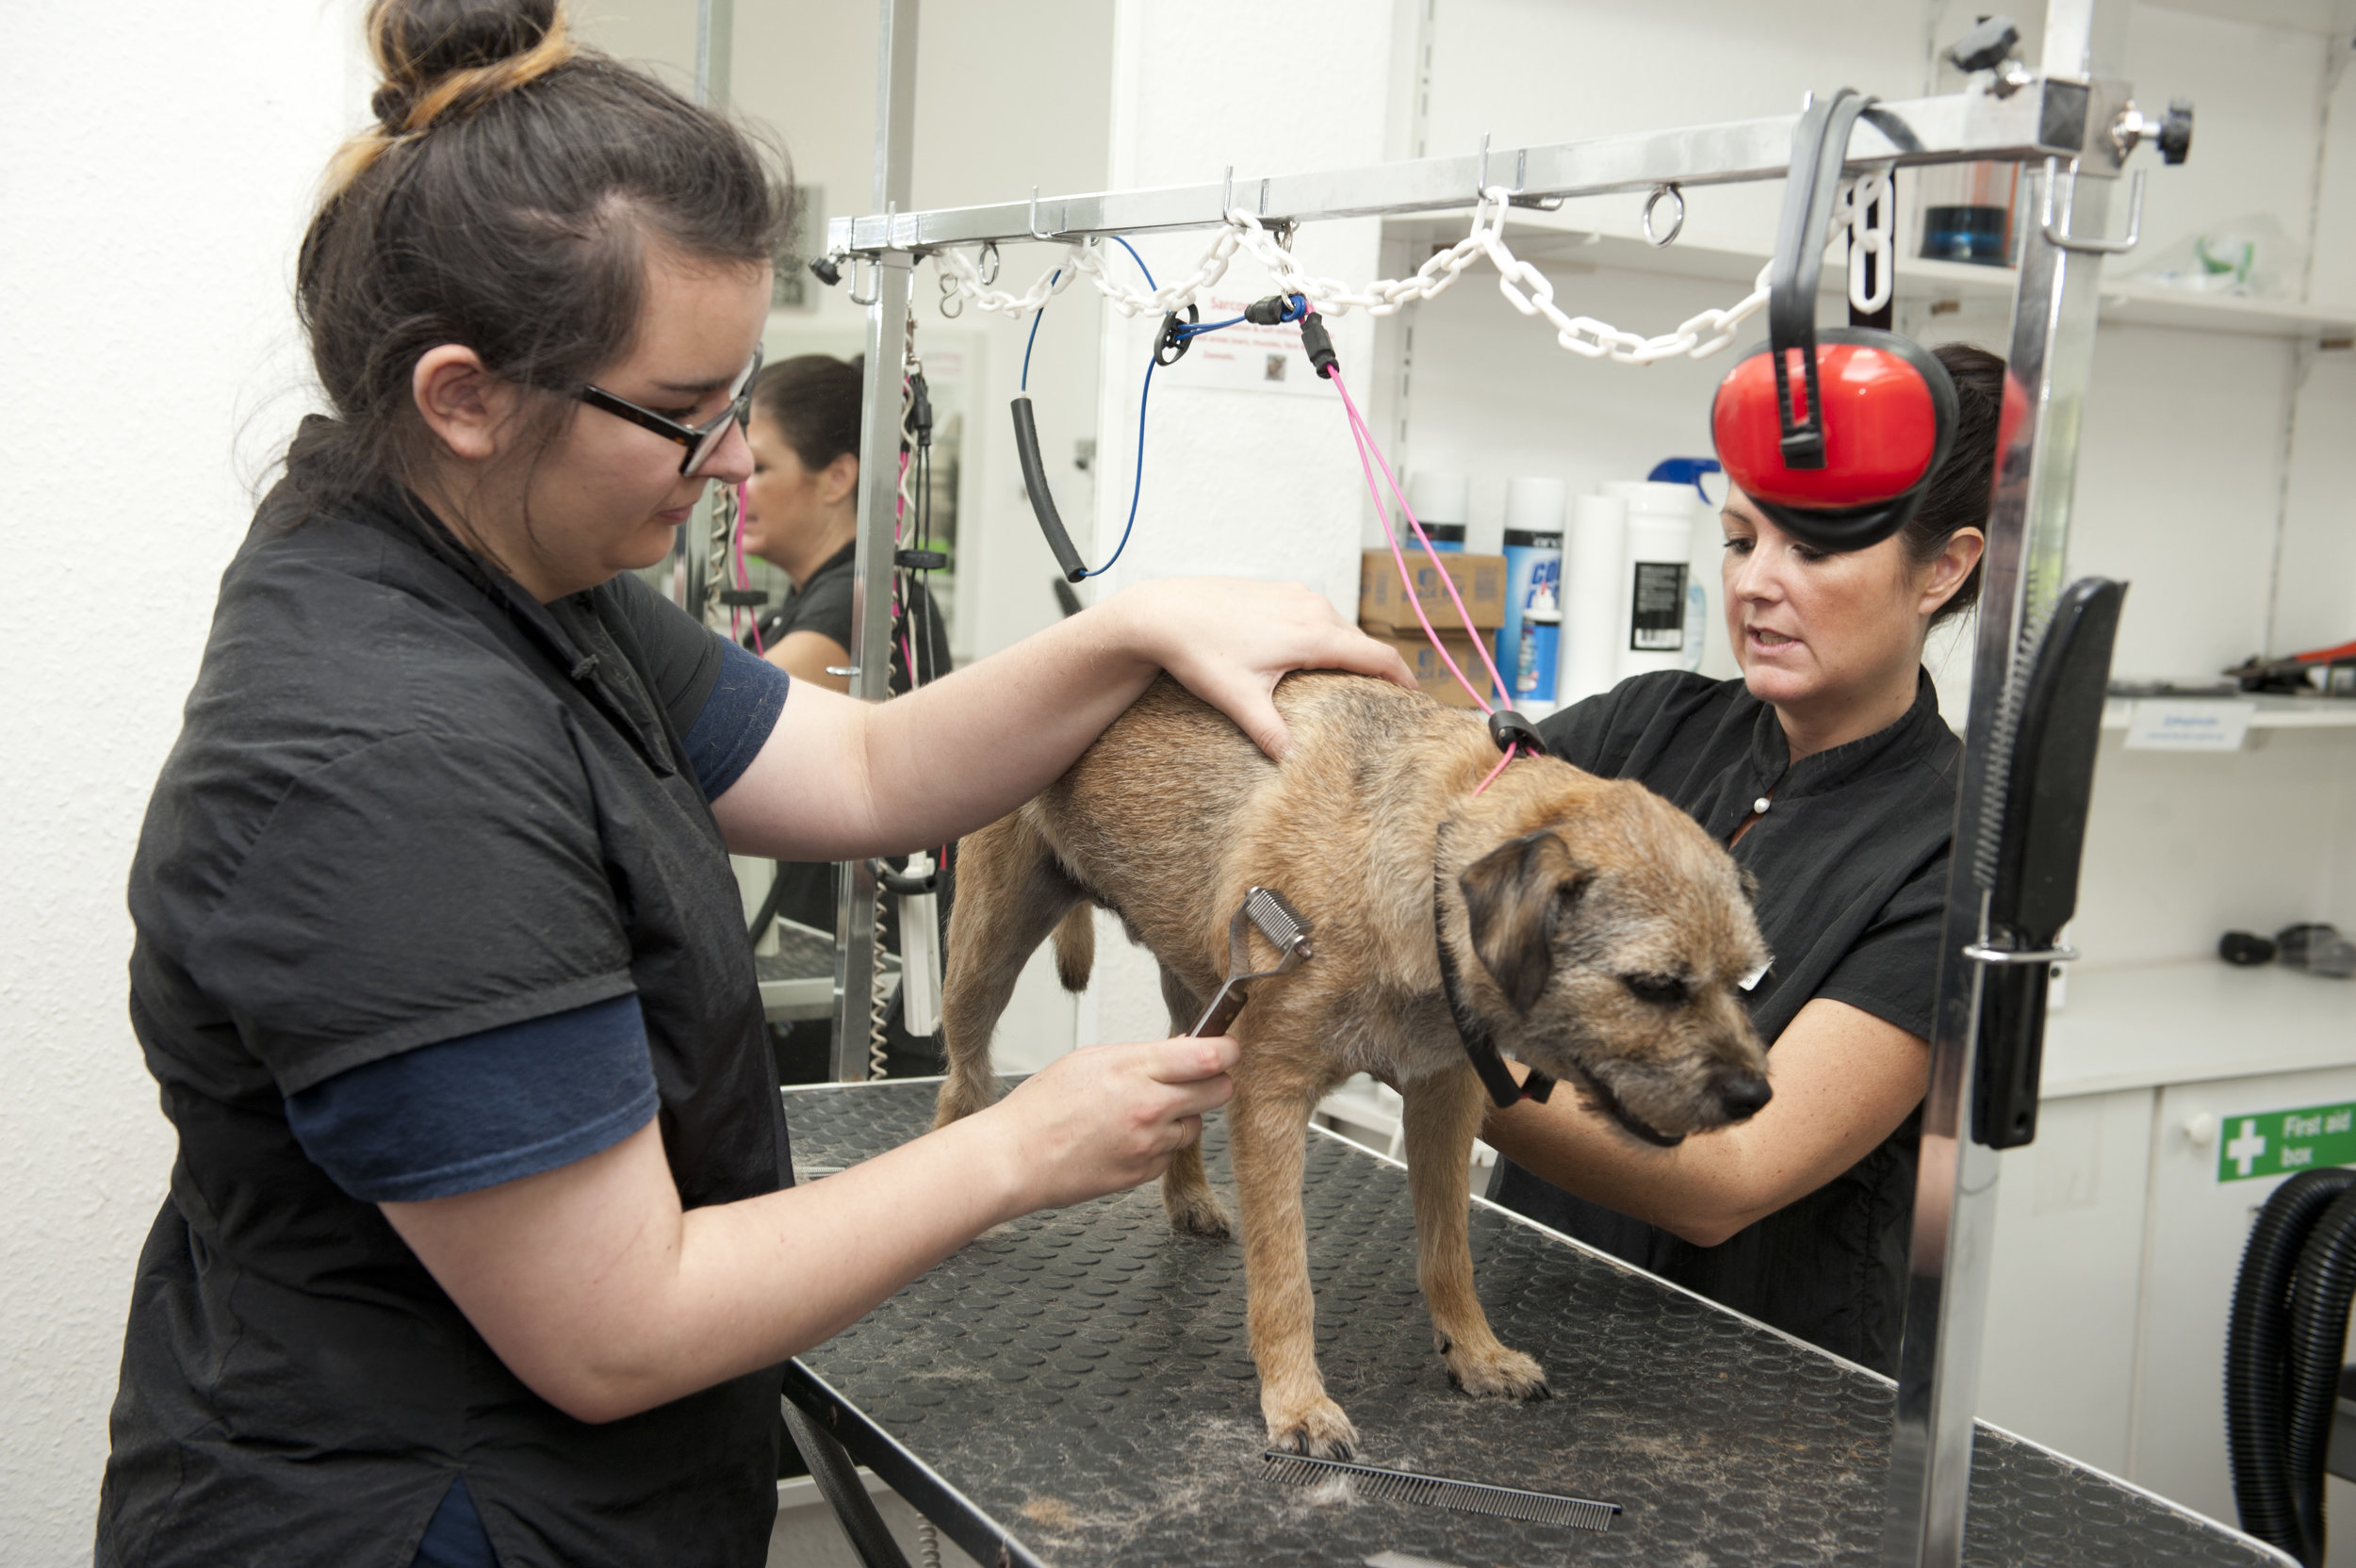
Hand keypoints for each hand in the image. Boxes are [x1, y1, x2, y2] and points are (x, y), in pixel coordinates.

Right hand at [981, 1034, 1240, 1212]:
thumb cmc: (1042, 1107)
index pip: (1211, 1056)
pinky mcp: (1145, 1173)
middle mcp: (1151, 1107)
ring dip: (1181, 1117)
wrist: (1016, 1159)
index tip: (1228, 1047)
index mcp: (1136, 1070)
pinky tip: (1125, 1138)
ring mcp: (1150, 1144)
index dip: (1228, 1049)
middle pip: (1219, 1091)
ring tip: (1140, 1112)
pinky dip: (1159, 1145)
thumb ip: (1143, 1055)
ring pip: (1196, 1125)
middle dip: (1213, 1082)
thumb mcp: (1090, 1059)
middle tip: (1195, 1078)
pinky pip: (1172, 1153)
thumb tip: (1183, 1049)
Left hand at [1101, 578, 1412, 759]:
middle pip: (1361, 641)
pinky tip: (1310, 659)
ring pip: (1338, 626)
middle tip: (1384, 701)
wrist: (1163, 611)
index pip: (1377, 655)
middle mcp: (1312, 607)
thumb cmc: (1199, 651)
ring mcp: (1295, 594)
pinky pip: (1316, 615)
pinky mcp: (1278, 590)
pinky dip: (1324, 636)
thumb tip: (1291, 763)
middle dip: (1376, 669)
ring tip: (1352, 683)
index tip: (1417, 698)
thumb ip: (1269, 731)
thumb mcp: (1237, 698)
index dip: (1402, 678)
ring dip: (1348, 651)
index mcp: (1313, 633)